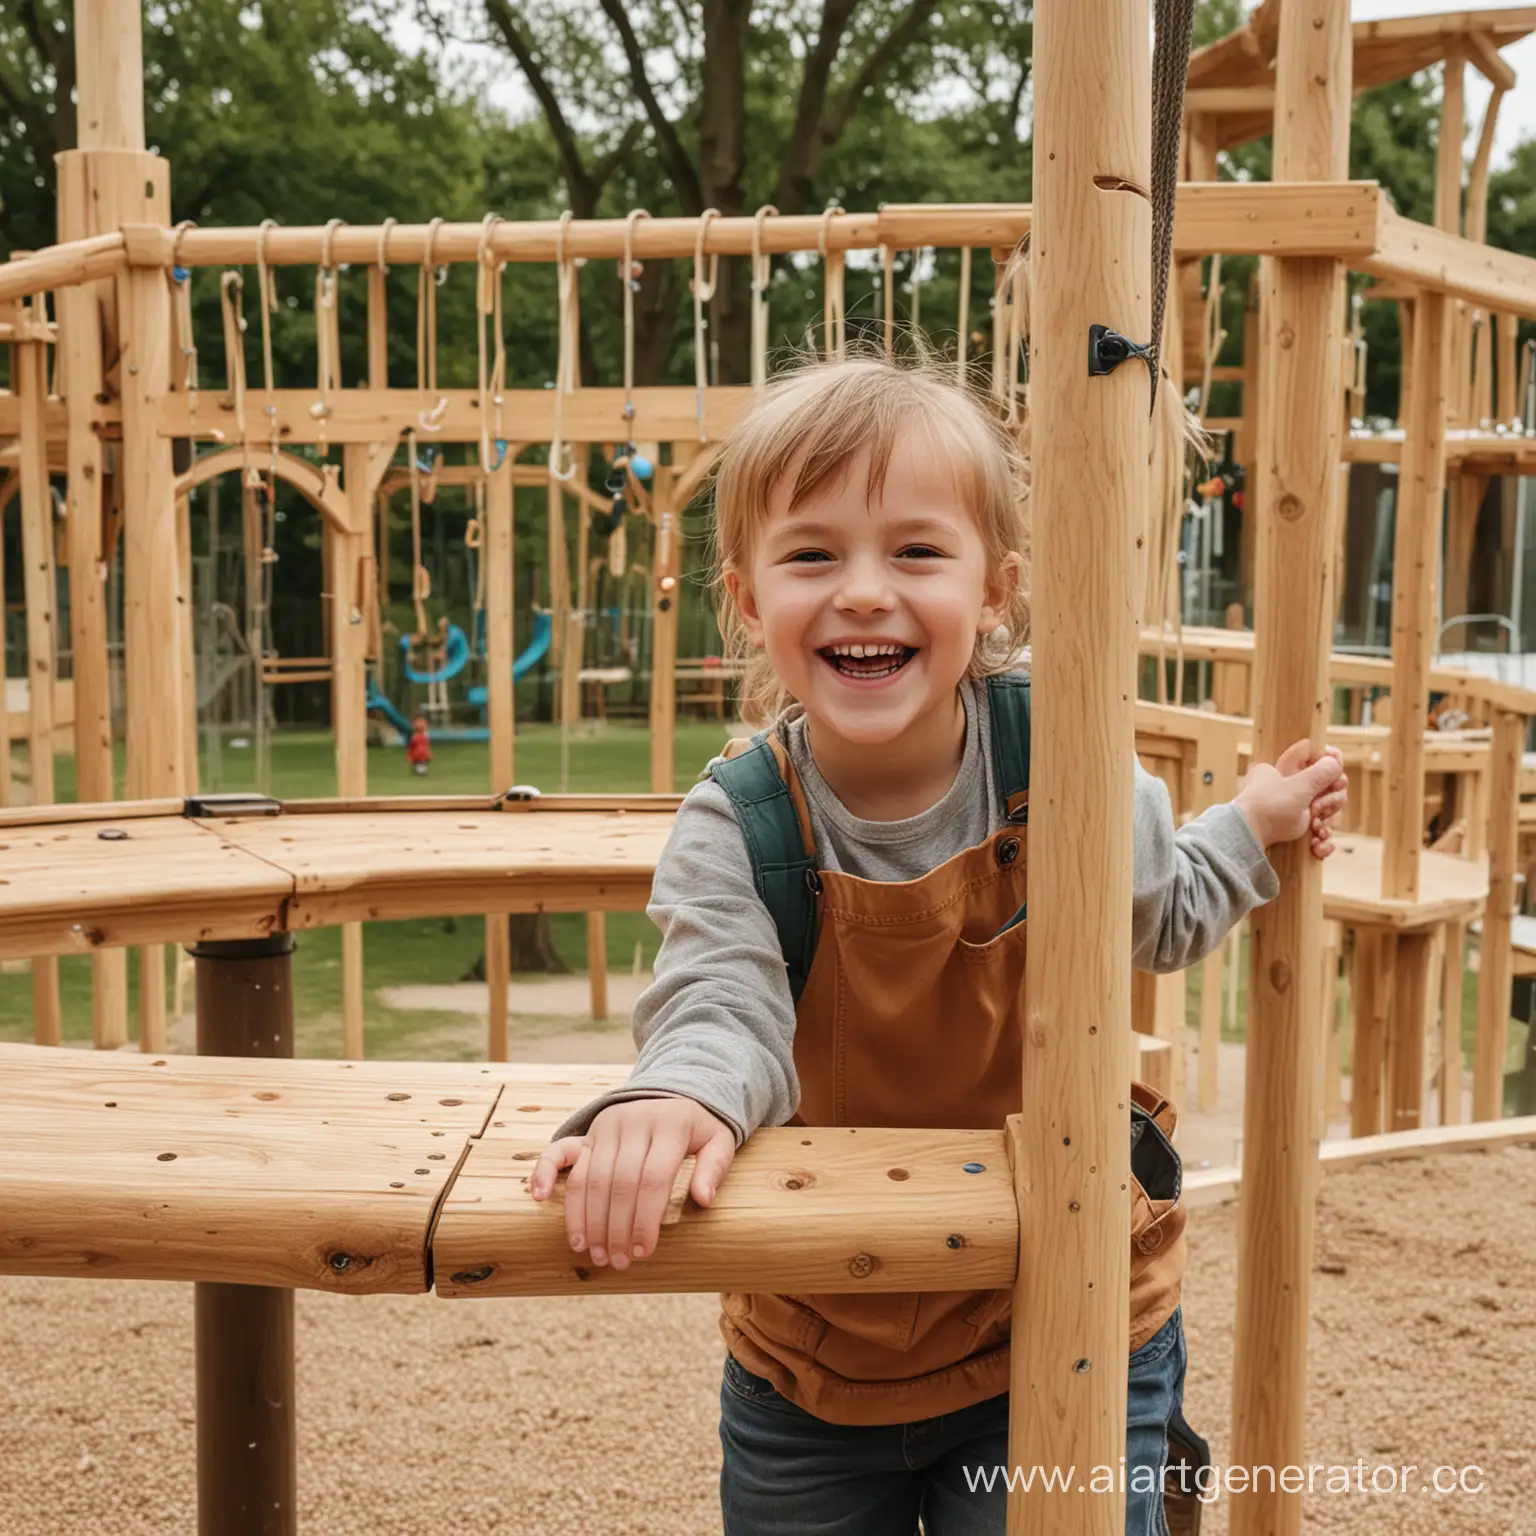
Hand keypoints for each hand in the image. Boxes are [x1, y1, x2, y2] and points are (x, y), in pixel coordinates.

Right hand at [529, 1096, 736, 1269]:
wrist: (675, 1092)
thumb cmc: (698, 1129)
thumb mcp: (719, 1140)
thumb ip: (714, 1168)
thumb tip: (704, 1200)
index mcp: (669, 1124)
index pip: (652, 1179)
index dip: (645, 1219)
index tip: (642, 1252)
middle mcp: (633, 1122)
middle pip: (618, 1183)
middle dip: (614, 1228)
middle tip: (615, 1262)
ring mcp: (607, 1125)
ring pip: (589, 1176)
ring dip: (586, 1218)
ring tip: (591, 1252)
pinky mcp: (589, 1130)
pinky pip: (560, 1150)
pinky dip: (544, 1172)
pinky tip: (537, 1198)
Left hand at [1233, 740, 1347, 858]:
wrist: (1249, 834)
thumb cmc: (1270, 805)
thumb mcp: (1300, 785)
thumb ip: (1322, 772)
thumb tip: (1335, 761)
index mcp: (1284, 769)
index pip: (1315, 763)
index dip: (1330, 773)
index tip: (1336, 781)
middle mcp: (1287, 788)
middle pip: (1325, 790)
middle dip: (1329, 802)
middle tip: (1317, 808)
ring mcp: (1290, 810)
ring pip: (1323, 813)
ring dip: (1325, 822)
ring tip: (1315, 827)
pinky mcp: (1292, 830)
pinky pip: (1316, 833)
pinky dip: (1320, 840)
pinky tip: (1317, 845)